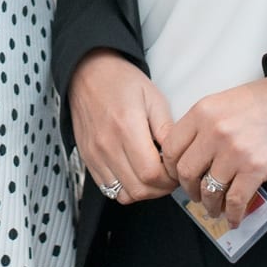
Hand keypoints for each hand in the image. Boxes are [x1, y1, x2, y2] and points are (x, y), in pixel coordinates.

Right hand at [68, 50, 175, 202]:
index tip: (176, 170)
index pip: (152, 174)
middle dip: (160, 189)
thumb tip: (178, 157)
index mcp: (126, 127)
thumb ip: (167, 130)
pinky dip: (125, 188)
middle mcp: (107, 145)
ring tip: (152, 176)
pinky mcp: (87, 159)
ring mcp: (94, 154)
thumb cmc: (123, 82)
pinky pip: (108, 188)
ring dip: (143, 191)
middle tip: (168, 176)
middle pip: (139, 189)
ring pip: (123, 194)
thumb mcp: (154, 98)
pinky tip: (134, 173)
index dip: (170, 179)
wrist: (88, 72)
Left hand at [161, 74, 266, 218]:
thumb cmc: (262, 102)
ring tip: (214, 208)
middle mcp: (214, 131)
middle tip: (194, 195)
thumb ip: (201, 126)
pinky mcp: (255, 168)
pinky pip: (235, 200)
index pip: (171, 148)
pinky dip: (233, 214)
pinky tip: (234, 219)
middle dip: (188, 189)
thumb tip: (186, 157)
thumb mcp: (222, 103)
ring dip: (210, 205)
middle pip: (186, 172)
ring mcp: (234, 151)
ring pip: (209, 190)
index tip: (176, 177)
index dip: (170, 168)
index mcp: (202, 112)